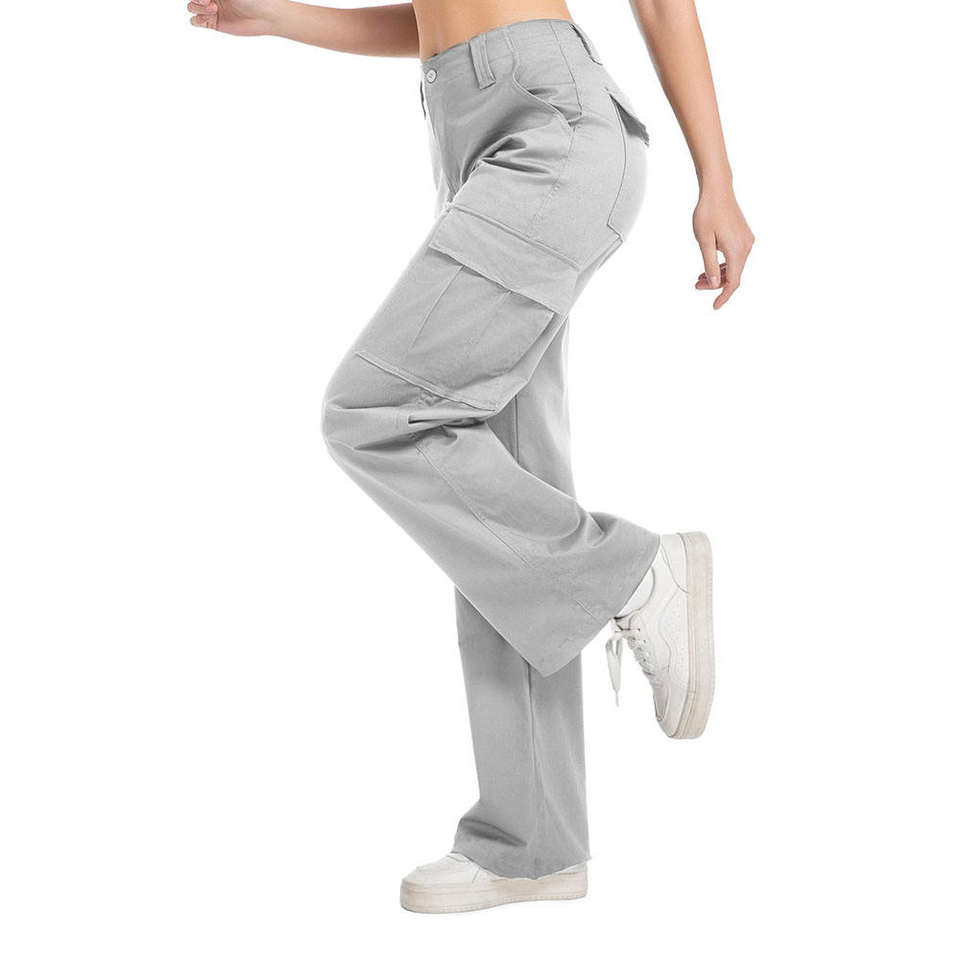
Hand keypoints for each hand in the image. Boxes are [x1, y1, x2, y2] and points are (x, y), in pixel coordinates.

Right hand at [187, 0, 280, 35]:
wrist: (266, 15)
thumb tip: (211, 0)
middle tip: (208, 1)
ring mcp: (212, 9)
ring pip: (192, 6)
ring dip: (197, 6)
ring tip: (212, 8)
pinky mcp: (215, 23)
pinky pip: (196, 21)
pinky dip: (197, 18)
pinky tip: (208, 16)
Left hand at [692, 186, 754, 308]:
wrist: (717, 190)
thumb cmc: (707, 213)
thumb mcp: (704, 241)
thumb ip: (710, 264)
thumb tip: (715, 285)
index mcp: (737, 250)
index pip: (733, 282)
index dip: (723, 296)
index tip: (715, 306)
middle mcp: (746, 247)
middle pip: (733, 276)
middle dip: (716, 285)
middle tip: (696, 285)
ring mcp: (747, 241)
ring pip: (734, 267)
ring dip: (719, 275)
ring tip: (700, 278)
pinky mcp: (744, 236)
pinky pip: (735, 257)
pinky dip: (723, 264)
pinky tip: (710, 266)